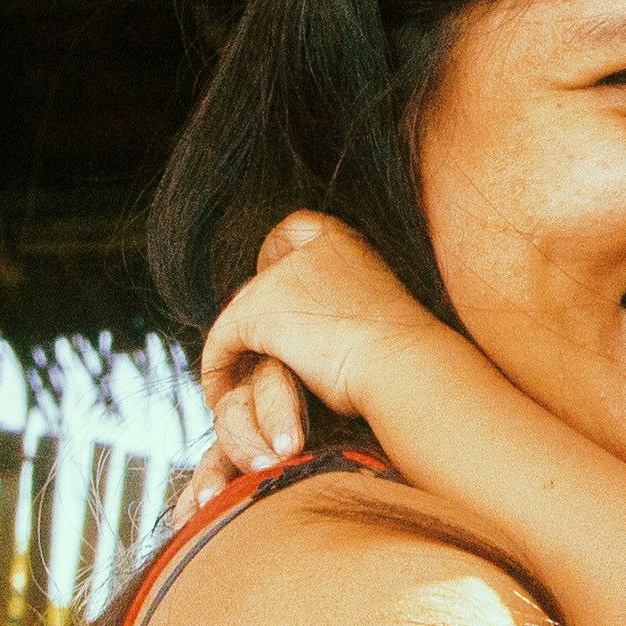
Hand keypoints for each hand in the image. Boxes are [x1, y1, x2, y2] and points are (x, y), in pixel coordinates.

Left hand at [196, 211, 433, 472]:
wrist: (407, 369)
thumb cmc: (407, 361)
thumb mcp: (380, 318)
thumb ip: (347, 307)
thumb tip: (325, 330)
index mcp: (347, 244)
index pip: (296, 229)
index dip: (277, 254)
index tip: (276, 284)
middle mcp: (312, 249)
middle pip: (261, 274)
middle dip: (254, 308)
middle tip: (253, 348)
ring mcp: (283, 277)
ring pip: (240, 312)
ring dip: (234, 347)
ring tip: (235, 380)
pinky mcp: (260, 312)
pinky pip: (222, 342)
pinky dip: (218, 370)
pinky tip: (222, 397)